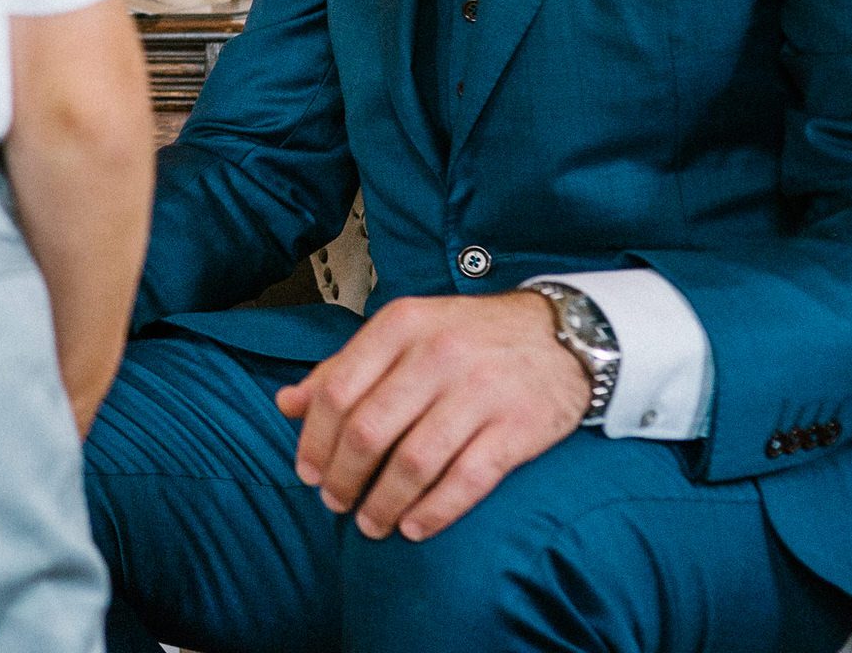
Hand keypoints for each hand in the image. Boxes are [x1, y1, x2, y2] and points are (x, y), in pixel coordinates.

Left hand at [275, 291, 589, 542]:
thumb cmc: (471, 337)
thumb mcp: (405, 333)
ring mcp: (480, 390)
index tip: (307, 473)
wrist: (565, 335)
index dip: (315, 440)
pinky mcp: (517, 427)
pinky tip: (414, 527)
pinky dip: (434, 512)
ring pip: (413, 463)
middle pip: (369, 431)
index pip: (338, 390)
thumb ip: (345, 366)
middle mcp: (438, 353)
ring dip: (383, 503)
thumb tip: (287, 403)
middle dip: (343, 478)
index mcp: (402, 325)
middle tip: (335, 503)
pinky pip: (466, 480)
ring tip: (371, 524)